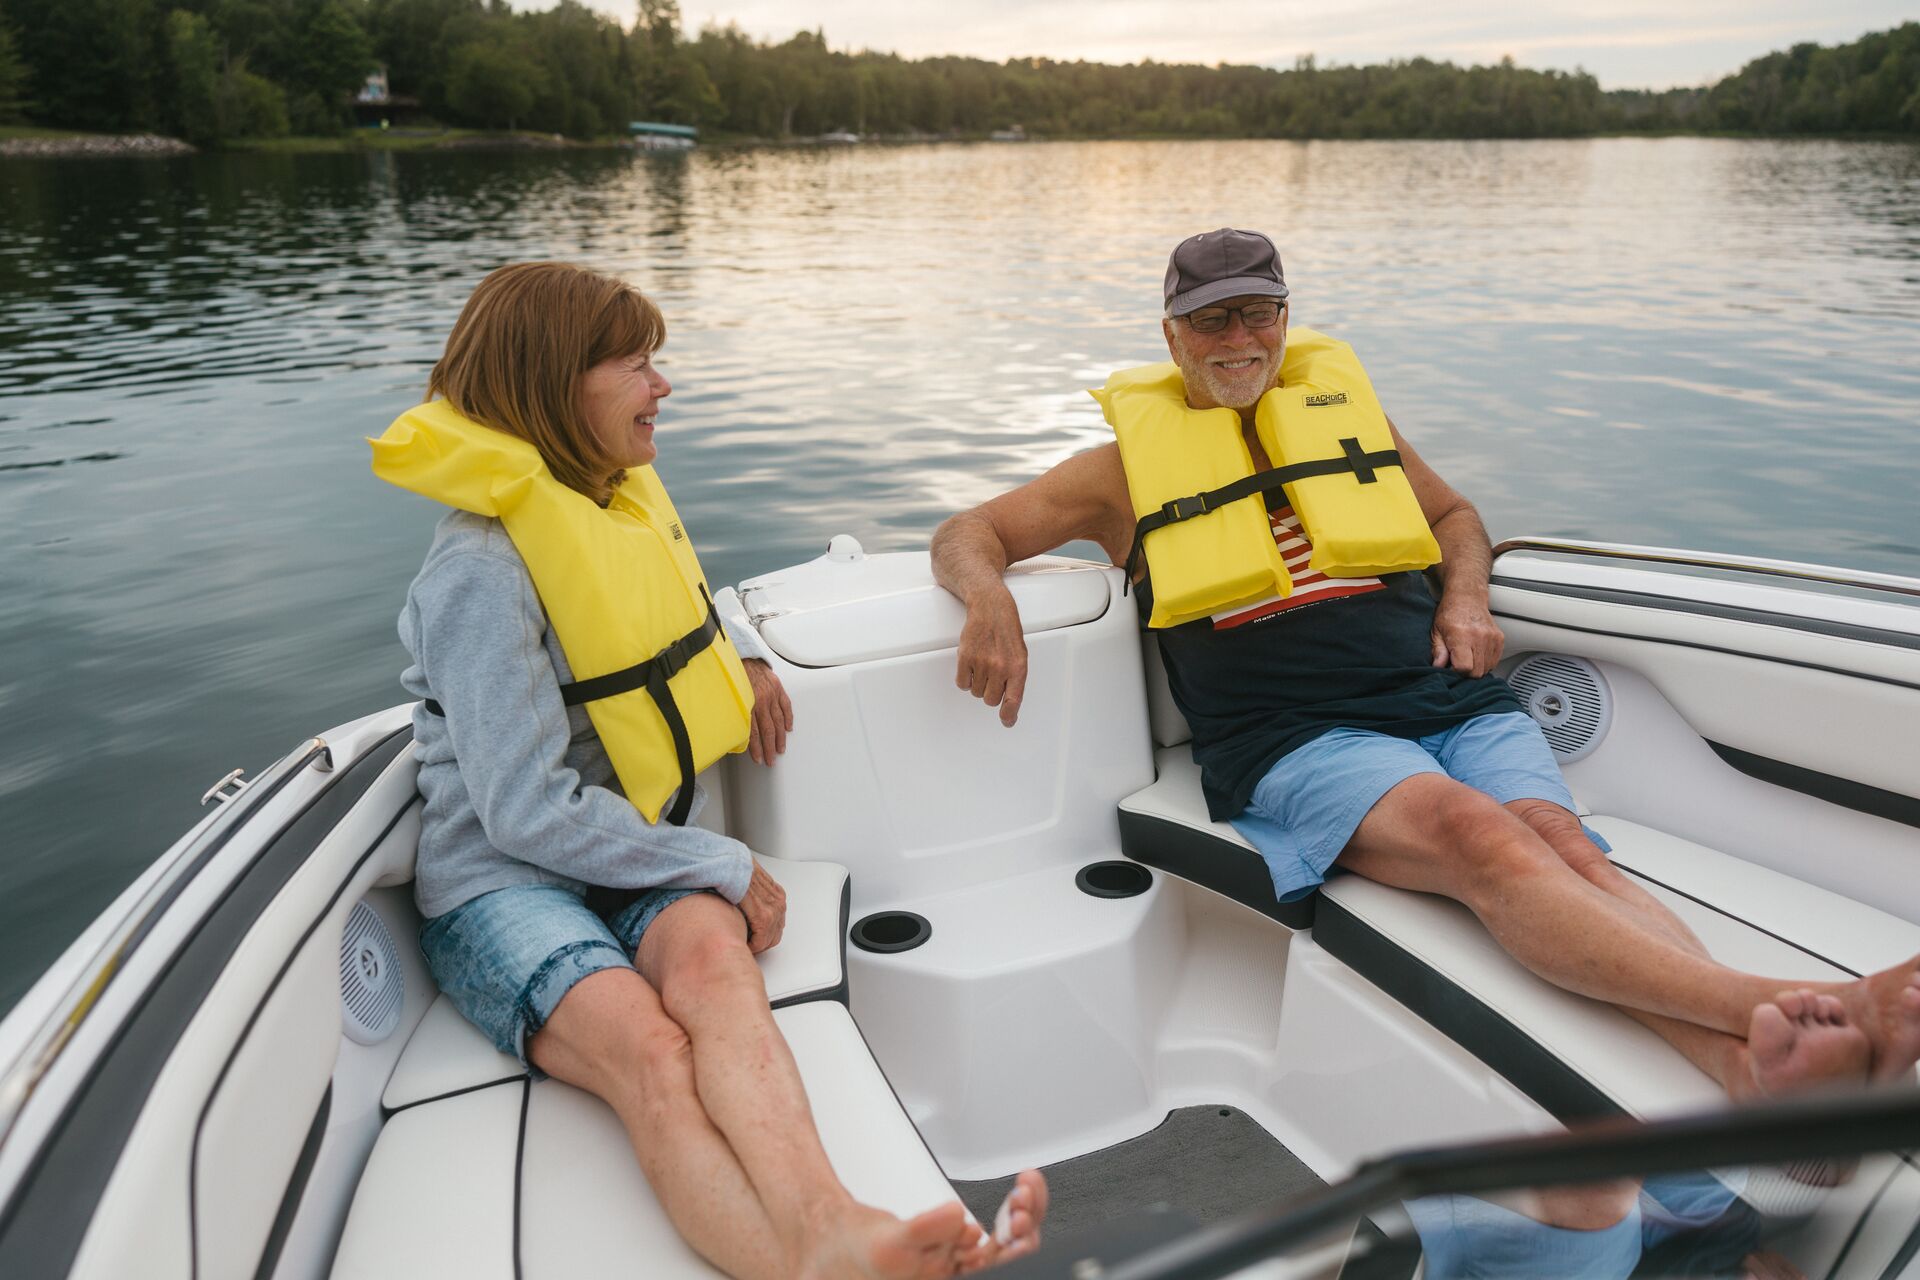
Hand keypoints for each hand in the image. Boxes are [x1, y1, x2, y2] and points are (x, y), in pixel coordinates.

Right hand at [737, 861, 785, 954]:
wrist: (732, 863)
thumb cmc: (737, 871)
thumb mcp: (751, 883)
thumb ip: (754, 896)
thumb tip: (746, 908)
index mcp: (777, 895)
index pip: (776, 925)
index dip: (764, 935)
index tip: (752, 938)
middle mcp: (779, 903)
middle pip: (775, 934)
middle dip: (761, 942)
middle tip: (747, 943)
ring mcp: (773, 910)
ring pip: (769, 939)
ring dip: (756, 944)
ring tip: (743, 944)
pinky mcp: (764, 916)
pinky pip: (760, 939)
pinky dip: (752, 944)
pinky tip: (742, 942)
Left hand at [742, 658, 792, 764]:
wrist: (743, 656)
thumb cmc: (734, 676)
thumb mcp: (730, 696)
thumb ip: (734, 713)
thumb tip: (732, 732)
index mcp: (748, 704)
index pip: (754, 732)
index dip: (757, 748)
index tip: (759, 758)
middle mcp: (762, 700)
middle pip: (768, 730)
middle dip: (770, 747)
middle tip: (771, 759)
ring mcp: (772, 695)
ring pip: (779, 721)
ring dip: (780, 737)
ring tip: (780, 749)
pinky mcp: (778, 688)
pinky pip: (786, 706)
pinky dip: (788, 718)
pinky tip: (788, 728)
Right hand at [955, 594, 1027, 726]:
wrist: (991, 609)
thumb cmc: (1007, 631)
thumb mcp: (1020, 655)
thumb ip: (1015, 679)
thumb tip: (1009, 703)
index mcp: (1017, 667)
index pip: (1013, 700)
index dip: (1009, 715)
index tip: (1007, 721)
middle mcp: (1000, 667)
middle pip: (990, 700)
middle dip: (991, 692)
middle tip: (993, 677)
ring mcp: (982, 663)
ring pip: (976, 693)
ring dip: (978, 684)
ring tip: (983, 666)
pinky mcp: (965, 658)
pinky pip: (962, 684)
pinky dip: (965, 679)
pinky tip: (972, 666)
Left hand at [1430, 593, 1504, 677]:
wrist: (1467, 597)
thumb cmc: (1450, 612)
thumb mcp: (1437, 631)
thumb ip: (1438, 651)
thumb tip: (1438, 666)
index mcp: (1462, 636)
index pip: (1464, 667)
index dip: (1456, 671)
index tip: (1450, 667)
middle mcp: (1479, 637)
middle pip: (1477, 672)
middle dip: (1466, 673)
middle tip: (1457, 663)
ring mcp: (1492, 638)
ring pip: (1487, 669)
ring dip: (1476, 668)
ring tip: (1466, 657)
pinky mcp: (1499, 639)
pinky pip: (1494, 661)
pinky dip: (1485, 662)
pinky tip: (1475, 654)